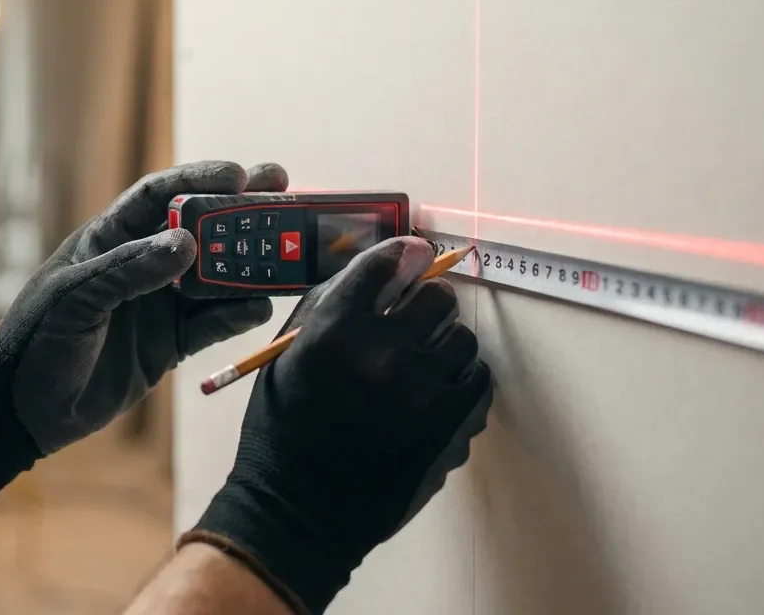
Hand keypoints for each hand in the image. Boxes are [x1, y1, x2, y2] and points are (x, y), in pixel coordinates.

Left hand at [0, 160, 289, 506]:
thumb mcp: (76, 298)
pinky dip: (237, 314)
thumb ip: (130, 270)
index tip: (243, 174)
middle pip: (201, 230)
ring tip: (290, 255)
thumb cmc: (36, 341)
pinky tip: (262, 305)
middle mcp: (139, 265)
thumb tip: (187, 242)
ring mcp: (157, 304)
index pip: (161, 195)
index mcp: (109, 239)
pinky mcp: (168, 345)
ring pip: (215, 276)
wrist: (22, 412)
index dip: (201, 179)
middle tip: (289, 195)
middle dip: (244, 213)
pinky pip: (211, 323)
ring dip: (251, 266)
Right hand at [181, 237, 492, 613]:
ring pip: (463, 337)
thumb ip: (329, 305)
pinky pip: (479, 378)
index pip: (386, 263)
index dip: (403, 253)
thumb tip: (380, 269)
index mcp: (335, 330)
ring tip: (423, 364)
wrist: (300, 510)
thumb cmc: (285, 431)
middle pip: (436, 297)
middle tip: (414, 321)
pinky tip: (437, 390)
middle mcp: (383, 352)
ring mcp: (423, 389)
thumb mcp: (287, 356)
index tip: (414, 254)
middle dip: (426, 304)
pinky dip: (461, 378)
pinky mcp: (451, 423)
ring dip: (445, 344)